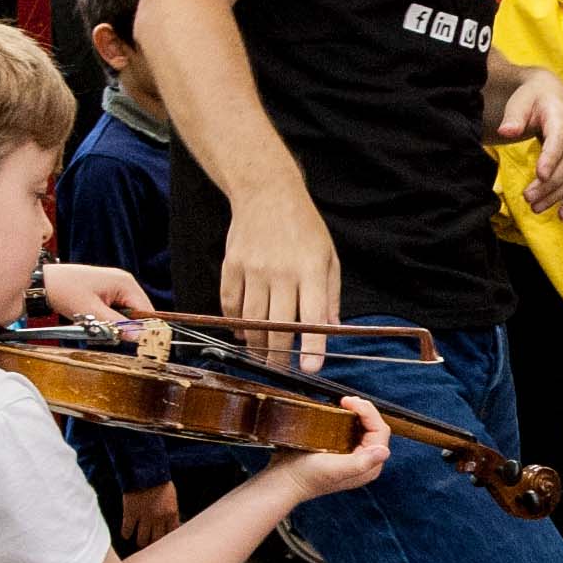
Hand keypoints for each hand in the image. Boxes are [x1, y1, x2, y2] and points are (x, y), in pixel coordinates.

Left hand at [38, 261, 155, 325]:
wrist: (44, 282)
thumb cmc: (65, 290)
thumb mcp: (91, 312)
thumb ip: (116, 325)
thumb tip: (138, 336)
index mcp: (125, 283)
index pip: (146, 310)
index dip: (143, 329)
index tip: (139, 344)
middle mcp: (124, 282)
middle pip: (138, 312)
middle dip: (126, 327)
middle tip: (109, 335)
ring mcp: (116, 285)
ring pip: (126, 313)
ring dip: (115, 323)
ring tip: (97, 325)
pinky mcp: (107, 291)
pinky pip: (116, 309)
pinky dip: (108, 318)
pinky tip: (94, 320)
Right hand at [119, 480, 180, 549]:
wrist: (145, 470)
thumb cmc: (159, 481)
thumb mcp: (171, 497)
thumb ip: (171, 512)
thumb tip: (173, 525)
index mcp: (171, 513)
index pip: (171, 534)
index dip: (168, 540)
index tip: (165, 543)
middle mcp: (159, 519)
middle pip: (157, 541)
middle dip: (154, 544)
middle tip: (151, 545)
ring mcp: (144, 518)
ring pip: (142, 540)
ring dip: (141, 542)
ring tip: (140, 542)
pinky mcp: (130, 514)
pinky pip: (127, 531)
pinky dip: (126, 534)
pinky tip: (127, 533)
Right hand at [220, 188, 341, 372]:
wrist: (267, 192)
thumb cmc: (304, 227)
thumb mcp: (328, 257)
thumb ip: (330, 295)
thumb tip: (332, 329)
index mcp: (310, 269)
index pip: (312, 315)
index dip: (312, 345)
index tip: (310, 368)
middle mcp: (281, 271)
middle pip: (277, 325)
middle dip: (278, 355)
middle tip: (280, 370)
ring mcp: (253, 269)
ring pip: (251, 320)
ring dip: (256, 344)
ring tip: (262, 356)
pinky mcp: (232, 265)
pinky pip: (230, 304)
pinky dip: (235, 323)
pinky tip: (243, 332)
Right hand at [286, 397, 391, 497]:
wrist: (282, 482)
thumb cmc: (306, 476)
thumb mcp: (334, 469)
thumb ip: (361, 462)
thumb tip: (384, 451)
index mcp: (369, 467)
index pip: (379, 431)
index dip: (368, 412)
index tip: (348, 401)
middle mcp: (365, 463)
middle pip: (373, 427)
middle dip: (363, 410)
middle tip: (345, 400)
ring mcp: (353, 457)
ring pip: (363, 427)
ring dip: (355, 412)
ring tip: (342, 403)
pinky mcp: (340, 452)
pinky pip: (350, 429)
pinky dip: (346, 418)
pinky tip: (336, 412)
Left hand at [496, 68, 562, 217]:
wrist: (552, 94)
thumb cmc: (532, 98)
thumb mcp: (520, 102)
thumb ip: (513, 117)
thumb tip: (506, 132)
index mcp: (561, 115)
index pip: (559, 139)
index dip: (551, 158)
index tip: (540, 176)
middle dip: (550, 184)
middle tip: (528, 199)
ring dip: (558, 194)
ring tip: (536, 208)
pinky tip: (561, 215)